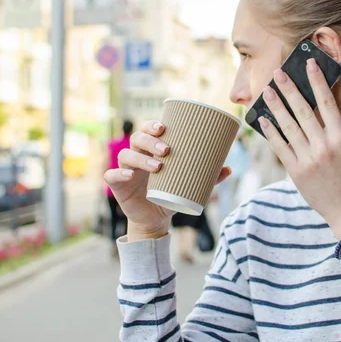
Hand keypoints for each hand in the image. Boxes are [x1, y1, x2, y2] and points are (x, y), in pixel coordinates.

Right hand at [104, 120, 231, 240]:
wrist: (156, 218)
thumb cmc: (171, 193)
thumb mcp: (190, 185)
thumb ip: (208, 178)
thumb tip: (229, 168)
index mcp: (152, 149)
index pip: (148, 129)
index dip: (153, 124)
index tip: (165, 127)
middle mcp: (137, 155)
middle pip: (137, 138)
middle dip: (150, 140)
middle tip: (166, 149)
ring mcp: (126, 169)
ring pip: (126, 154)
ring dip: (140, 158)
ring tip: (158, 166)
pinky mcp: (118, 185)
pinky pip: (111, 175)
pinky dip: (118, 173)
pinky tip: (129, 175)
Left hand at [259, 59, 340, 236]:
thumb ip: (334, 131)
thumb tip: (315, 110)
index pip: (327, 103)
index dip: (317, 81)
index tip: (309, 64)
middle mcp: (325, 145)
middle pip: (303, 110)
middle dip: (289, 89)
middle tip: (278, 73)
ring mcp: (309, 158)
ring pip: (289, 126)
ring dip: (276, 107)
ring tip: (267, 91)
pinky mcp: (297, 171)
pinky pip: (280, 147)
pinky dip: (271, 132)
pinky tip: (264, 120)